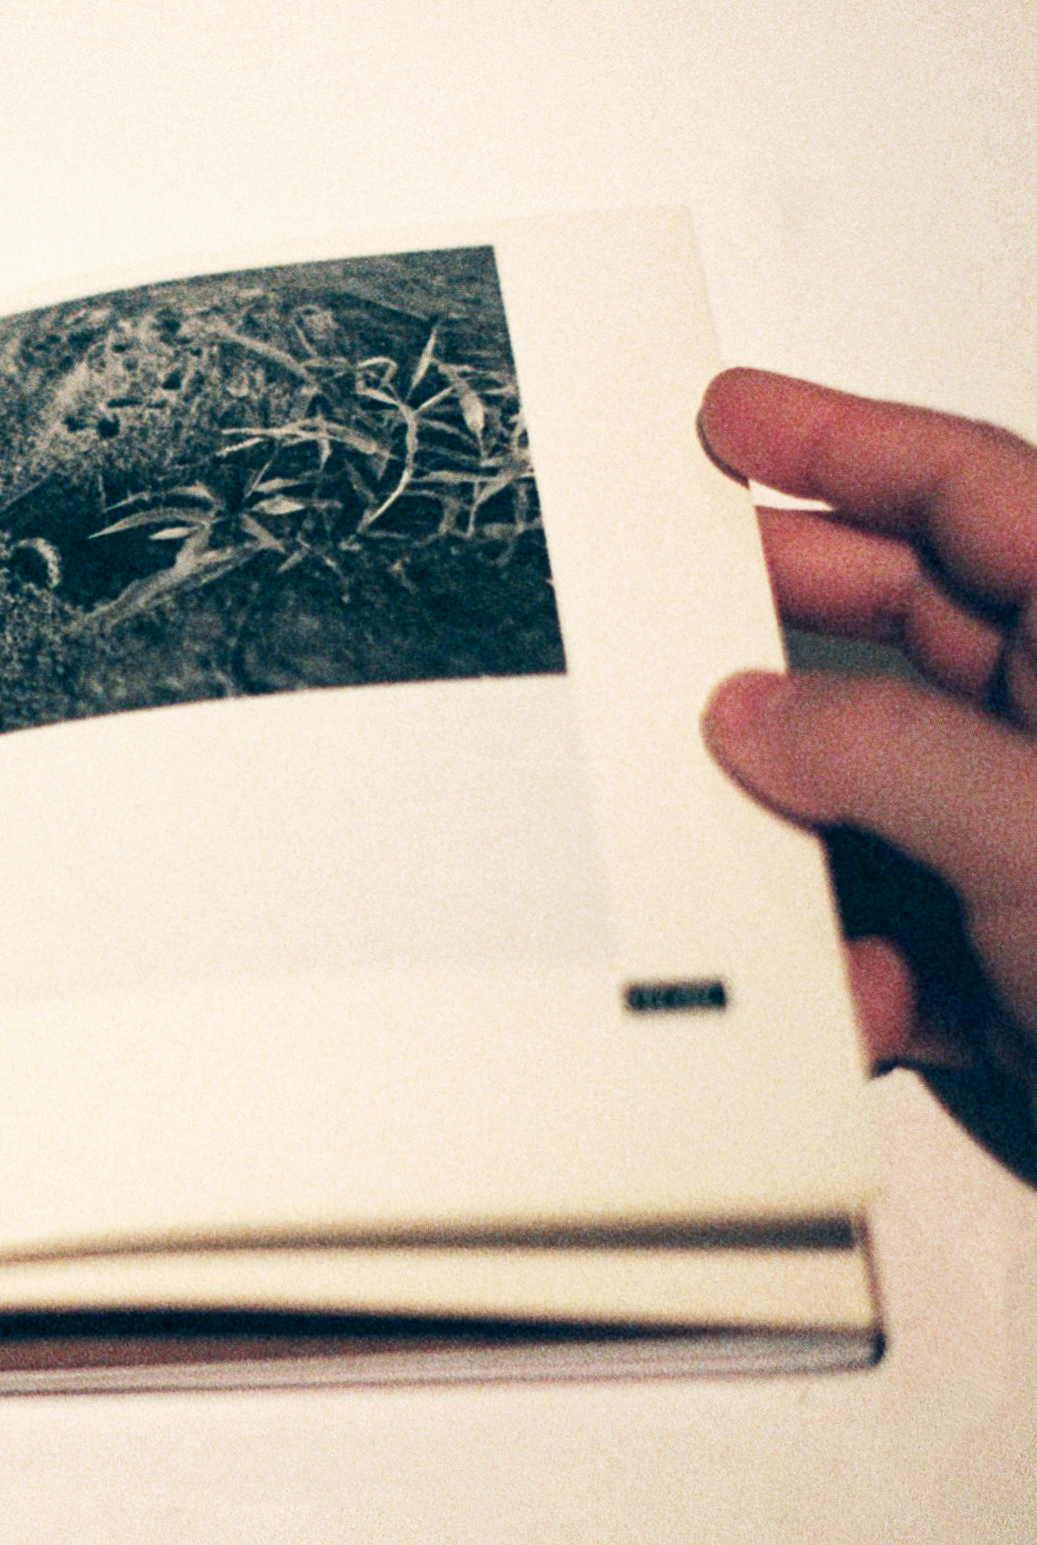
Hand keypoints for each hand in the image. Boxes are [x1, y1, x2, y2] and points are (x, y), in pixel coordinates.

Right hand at [698, 369, 1036, 1098]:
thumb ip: (883, 751)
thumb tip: (753, 711)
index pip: (974, 497)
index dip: (846, 441)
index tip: (730, 418)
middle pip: (903, 632)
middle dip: (779, 642)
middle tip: (664, 614)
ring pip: (868, 795)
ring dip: (803, 846)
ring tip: (752, 868)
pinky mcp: (1012, 964)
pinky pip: (887, 930)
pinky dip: (851, 969)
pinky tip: (860, 1003)